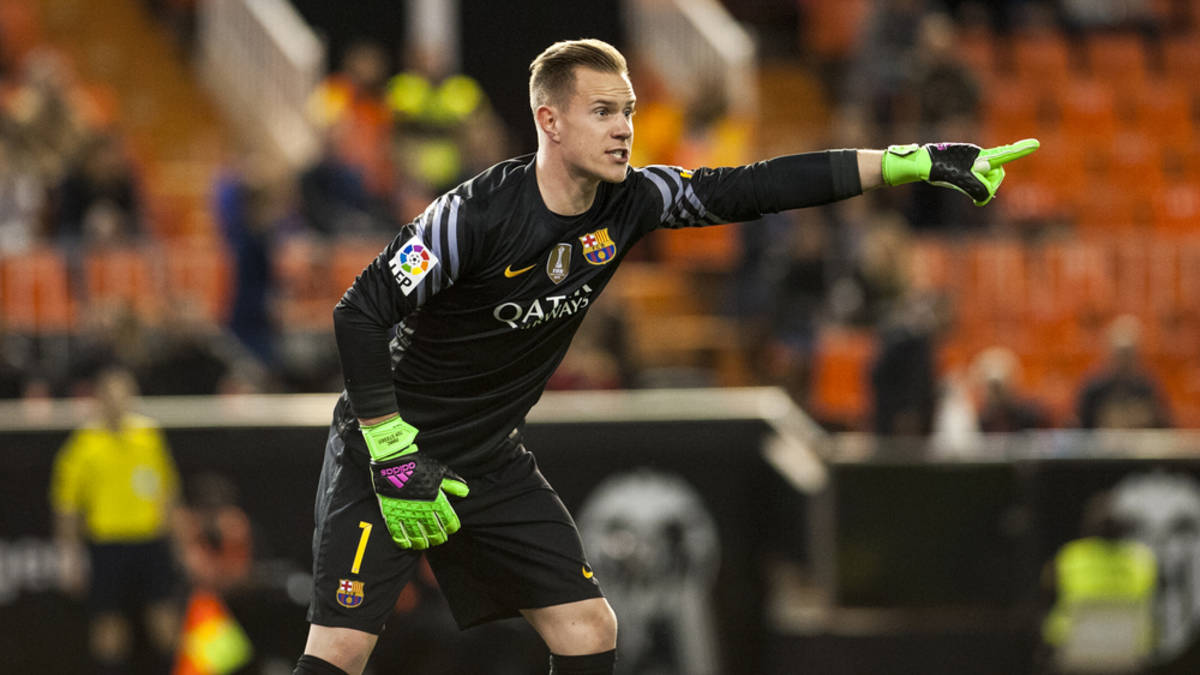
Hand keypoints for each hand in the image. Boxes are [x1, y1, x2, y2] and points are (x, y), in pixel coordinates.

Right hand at [361, 416, 469, 548]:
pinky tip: (408, 545)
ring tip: (425, 544)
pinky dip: (404, 542)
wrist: (393, 461)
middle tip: (439, 539)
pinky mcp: (392, 514)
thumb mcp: (439, 472)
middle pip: (434, 531)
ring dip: (423, 542)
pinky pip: (398, 534)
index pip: (449, 520)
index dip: (451, 527)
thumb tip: (465, 492)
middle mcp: (423, 510)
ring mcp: (406, 513)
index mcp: (436, 500)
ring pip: (417, 536)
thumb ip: (453, 484)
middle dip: (439, 537)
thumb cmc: (418, 464)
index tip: (451, 529)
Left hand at [882, 138, 1039, 205]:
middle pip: (996, 173)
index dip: (1020, 150)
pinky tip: (974, 198)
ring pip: (986, 179)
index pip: (1004, 154)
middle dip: (990, 184)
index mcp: (980, 156)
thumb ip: (977, 183)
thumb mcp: (959, 179)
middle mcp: (979, 157)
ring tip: (965, 189)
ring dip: (980, 188)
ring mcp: (972, 162)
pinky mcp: (965, 169)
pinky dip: (976, 188)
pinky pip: (977, 180)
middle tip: (977, 196)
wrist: (920, 165)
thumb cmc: (938, 169)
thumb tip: (986, 187)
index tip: (1036, 144)